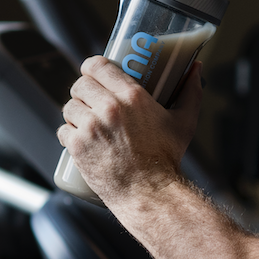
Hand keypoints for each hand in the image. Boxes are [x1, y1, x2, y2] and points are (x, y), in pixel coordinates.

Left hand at [57, 56, 202, 205]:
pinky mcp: (78, 146)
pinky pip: (63, 129)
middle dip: (84, 91)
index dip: (92, 67)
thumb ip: (191, 92)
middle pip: (80, 85)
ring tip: (87, 122)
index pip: (97, 66)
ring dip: (76, 112)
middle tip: (92, 101)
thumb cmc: (166, 158)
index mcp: (131, 96)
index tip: (94, 73)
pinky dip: (69, 133)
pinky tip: (81, 138)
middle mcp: (108, 108)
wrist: (149, 192)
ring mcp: (90, 128)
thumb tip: (196, 70)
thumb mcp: (183, 121)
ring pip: (69, 106)